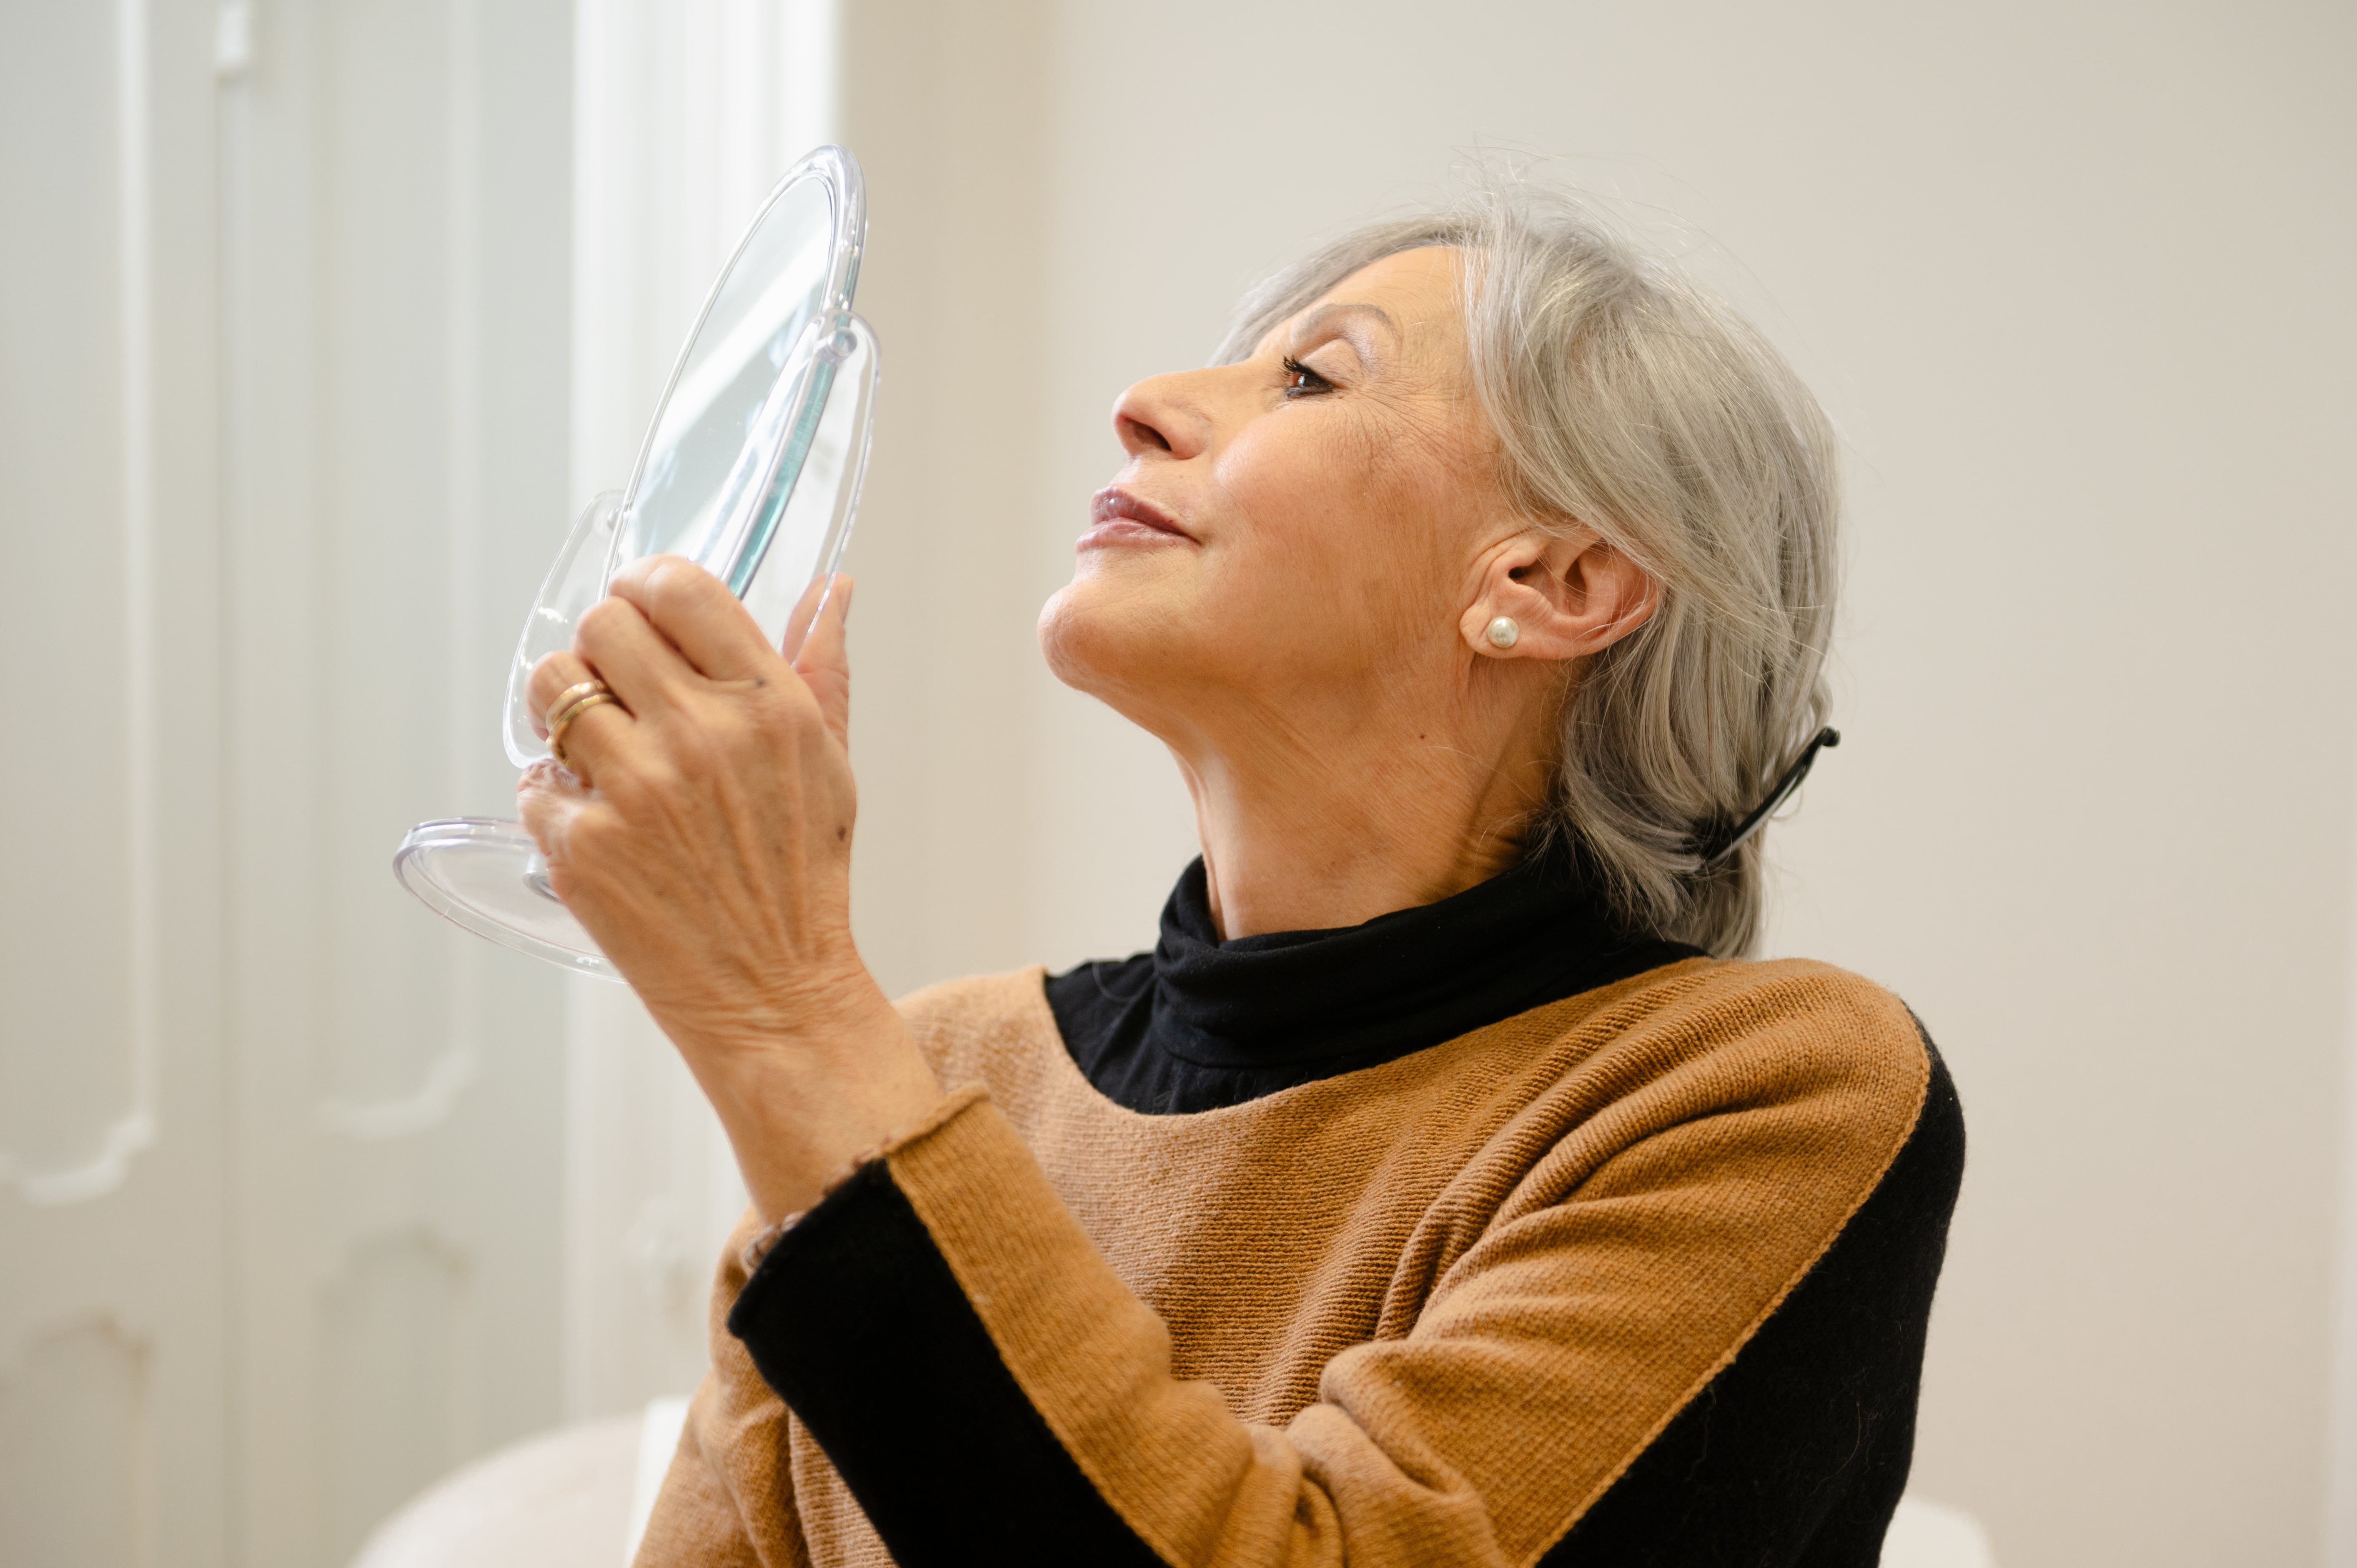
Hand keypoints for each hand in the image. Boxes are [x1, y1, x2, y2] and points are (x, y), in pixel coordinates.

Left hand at [517, 557, 942, 1218]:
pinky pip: (536, 779)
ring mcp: (634, 790)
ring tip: (596, 745)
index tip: (641, 607)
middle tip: (618, 685)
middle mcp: (699, 736)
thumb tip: (833, 588)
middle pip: (601, 624)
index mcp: (766, 705)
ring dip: (564, 708)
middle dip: (603, 648)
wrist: (774, 994)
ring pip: (549, 687)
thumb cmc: (800, 878)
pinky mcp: (582, 845)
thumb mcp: (830, 762)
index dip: (647, 586)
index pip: (678, 587)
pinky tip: (600, 821)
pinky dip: (559, 796)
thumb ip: (821, 666)